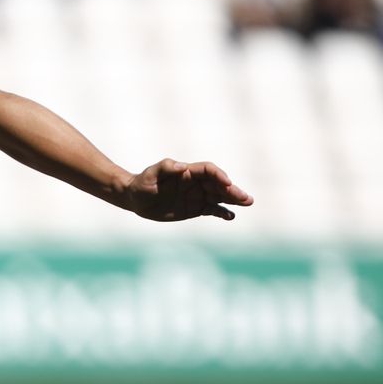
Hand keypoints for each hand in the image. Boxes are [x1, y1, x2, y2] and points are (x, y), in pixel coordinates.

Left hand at [122, 159, 253, 221]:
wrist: (136, 199)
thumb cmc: (143, 182)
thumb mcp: (150, 174)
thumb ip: (165, 167)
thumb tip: (181, 167)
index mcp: (188, 172)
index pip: (209, 170)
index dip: (219, 175)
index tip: (227, 183)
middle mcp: (196, 183)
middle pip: (219, 185)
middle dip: (232, 190)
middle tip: (245, 197)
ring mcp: (197, 196)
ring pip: (219, 197)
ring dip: (233, 200)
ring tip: (247, 202)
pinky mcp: (195, 208)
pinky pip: (212, 209)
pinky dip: (222, 212)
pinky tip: (231, 216)